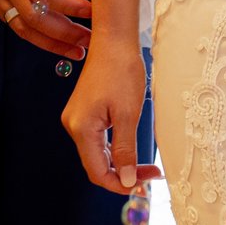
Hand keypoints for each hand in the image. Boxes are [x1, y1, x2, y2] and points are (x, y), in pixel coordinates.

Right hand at [0, 0, 93, 57]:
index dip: (69, 6)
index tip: (92, 10)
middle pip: (35, 18)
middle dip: (65, 34)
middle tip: (92, 41)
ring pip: (23, 27)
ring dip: (51, 43)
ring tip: (77, 51)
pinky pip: (12, 23)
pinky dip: (34, 37)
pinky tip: (53, 41)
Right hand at [61, 39, 149, 194]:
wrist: (114, 40)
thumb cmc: (122, 71)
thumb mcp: (128, 115)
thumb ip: (125, 151)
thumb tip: (127, 181)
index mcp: (81, 129)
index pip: (97, 172)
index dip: (120, 184)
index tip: (145, 184)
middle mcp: (74, 126)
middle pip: (96, 165)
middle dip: (123, 174)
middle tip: (151, 174)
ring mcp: (77, 118)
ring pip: (98, 153)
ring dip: (121, 163)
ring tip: (146, 165)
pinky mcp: (84, 112)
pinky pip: (98, 140)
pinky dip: (115, 149)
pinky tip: (131, 150)